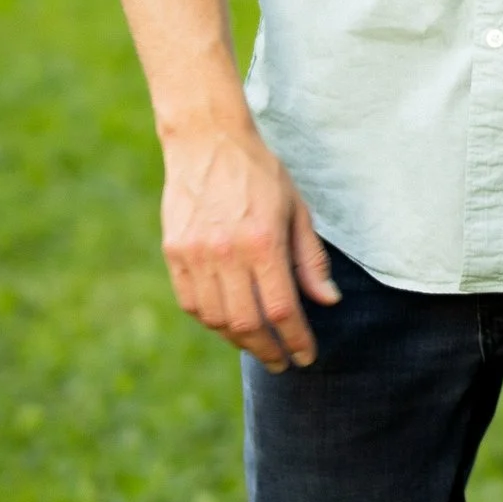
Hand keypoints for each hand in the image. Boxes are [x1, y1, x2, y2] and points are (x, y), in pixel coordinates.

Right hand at [158, 116, 340, 369]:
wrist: (207, 141)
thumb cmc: (259, 173)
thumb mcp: (297, 209)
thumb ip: (311, 259)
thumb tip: (328, 301)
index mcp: (262, 241)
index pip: (282, 309)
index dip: (296, 340)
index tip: (305, 356)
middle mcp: (226, 252)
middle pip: (247, 323)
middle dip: (268, 350)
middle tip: (282, 360)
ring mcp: (195, 254)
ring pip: (216, 319)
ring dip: (239, 339)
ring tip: (258, 342)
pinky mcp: (174, 252)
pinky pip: (192, 303)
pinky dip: (212, 320)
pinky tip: (228, 321)